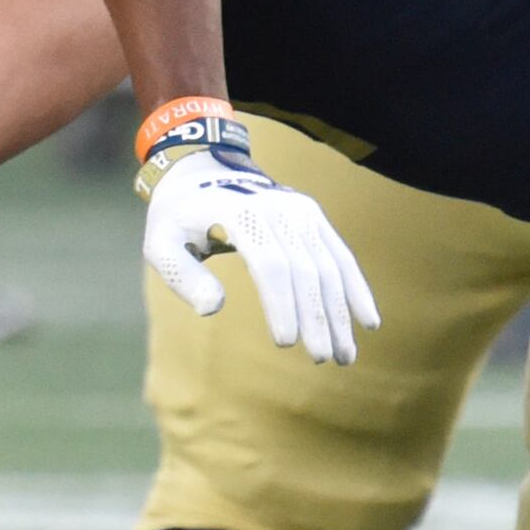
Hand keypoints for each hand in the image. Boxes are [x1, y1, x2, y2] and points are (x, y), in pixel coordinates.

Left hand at [141, 142, 380, 366]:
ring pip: (329, 266)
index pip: (271, 264)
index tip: (285, 343)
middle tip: (322, 359)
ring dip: (340, 313)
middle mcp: (278, 208)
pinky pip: (340, 255)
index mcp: (240, 213)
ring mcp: (300, 210)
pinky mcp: (312, 215)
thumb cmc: (176, 217)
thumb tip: (211, 309)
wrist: (201, 169)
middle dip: (316, 317)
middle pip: (306, 269)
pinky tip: (368, 321)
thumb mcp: (160, 243)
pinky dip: (356, 289)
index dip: (281, 304)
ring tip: (345, 356)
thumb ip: (183, 276)